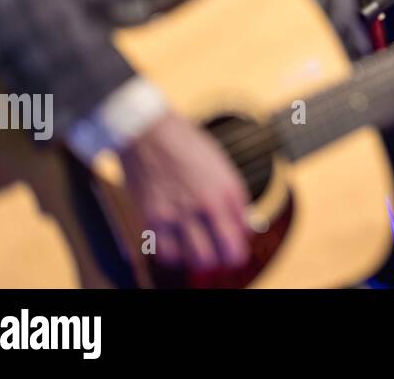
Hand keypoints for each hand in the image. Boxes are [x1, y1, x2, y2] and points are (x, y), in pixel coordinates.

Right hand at [120, 112, 252, 271]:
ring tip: (197, 248)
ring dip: (199, 259)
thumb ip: (234, 199)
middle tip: (218, 254)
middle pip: (221, 256)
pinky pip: (166, 254)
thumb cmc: (187, 145)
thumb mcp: (222, 166)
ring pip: (195, 260)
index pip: (242, 237)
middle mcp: (206, 205)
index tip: (234, 245)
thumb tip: (244, 226)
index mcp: (227, 191)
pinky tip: (176, 244)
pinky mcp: (152, 218)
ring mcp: (178, 214)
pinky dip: (173, 255)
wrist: (149, 132)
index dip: (239, 247)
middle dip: (222, 259)